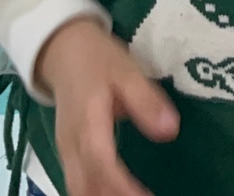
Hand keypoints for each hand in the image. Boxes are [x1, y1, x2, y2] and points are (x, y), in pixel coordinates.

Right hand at [35, 19, 177, 195]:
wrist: (63, 51)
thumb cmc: (98, 60)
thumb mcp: (127, 72)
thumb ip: (147, 101)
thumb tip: (170, 131)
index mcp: (87, 123)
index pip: (102, 164)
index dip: (123, 188)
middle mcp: (72, 144)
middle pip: (87, 186)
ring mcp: (66, 151)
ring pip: (79, 189)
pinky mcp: (67, 154)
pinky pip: (77, 184)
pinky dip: (95, 195)